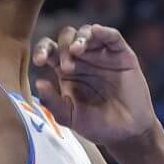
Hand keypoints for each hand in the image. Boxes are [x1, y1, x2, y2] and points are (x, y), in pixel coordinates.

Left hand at [33, 24, 159, 146]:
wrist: (126, 132)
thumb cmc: (96, 125)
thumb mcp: (69, 116)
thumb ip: (52, 102)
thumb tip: (38, 83)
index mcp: (65, 69)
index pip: (50, 50)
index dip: (42, 50)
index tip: (39, 62)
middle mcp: (82, 58)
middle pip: (67, 37)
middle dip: (63, 47)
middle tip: (66, 67)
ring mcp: (102, 54)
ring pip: (88, 32)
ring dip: (80, 37)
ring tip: (77, 50)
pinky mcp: (121, 54)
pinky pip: (112, 37)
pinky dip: (104, 31)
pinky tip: (96, 31)